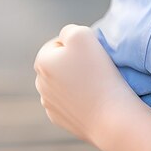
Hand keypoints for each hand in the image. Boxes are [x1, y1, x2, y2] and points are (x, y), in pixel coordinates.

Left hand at [34, 24, 136, 143]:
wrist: (110, 116)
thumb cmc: (97, 73)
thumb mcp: (83, 36)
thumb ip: (70, 30)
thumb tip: (65, 38)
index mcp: (42, 62)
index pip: (59, 43)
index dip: (79, 45)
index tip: (93, 54)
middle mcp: (40, 83)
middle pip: (60, 63)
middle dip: (74, 63)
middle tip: (96, 68)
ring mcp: (49, 104)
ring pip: (64, 83)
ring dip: (76, 81)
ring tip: (96, 84)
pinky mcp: (60, 119)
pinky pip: (69, 102)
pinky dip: (79, 98)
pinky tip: (93, 100)